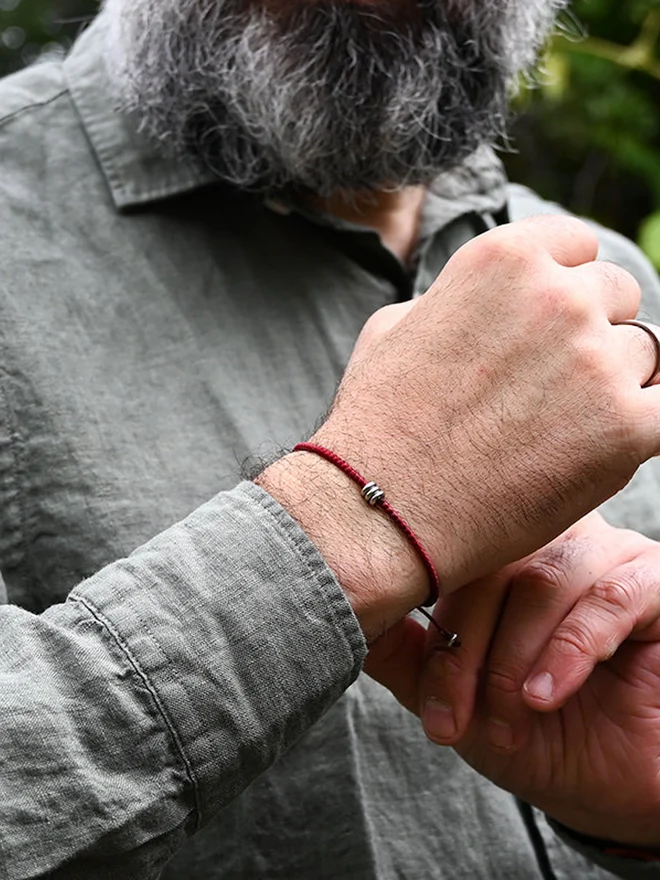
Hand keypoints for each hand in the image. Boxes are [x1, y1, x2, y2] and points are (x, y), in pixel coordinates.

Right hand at [260, 215, 659, 639]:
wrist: (380, 508)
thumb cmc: (379, 423)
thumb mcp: (398, 325)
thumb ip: (460, 296)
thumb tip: (494, 302)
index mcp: (504, 259)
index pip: (581, 246)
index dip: (569, 285)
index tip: (554, 323)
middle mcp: (558, 296)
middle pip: (618, 297)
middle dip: (592, 334)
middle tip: (550, 387)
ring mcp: (596, 360)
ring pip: (645, 356)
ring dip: (614, 385)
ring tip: (556, 430)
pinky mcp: (626, 428)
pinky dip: (646, 425)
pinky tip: (611, 443)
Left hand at [420, 513, 659, 846]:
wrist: (623, 786)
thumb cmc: (543, 736)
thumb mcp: (462, 702)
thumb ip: (407, 656)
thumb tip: (341, 612)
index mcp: (499, 557)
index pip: (445, 563)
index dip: (431, 635)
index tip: (434, 715)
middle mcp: (547, 541)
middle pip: (486, 562)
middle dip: (466, 651)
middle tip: (462, 721)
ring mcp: (603, 553)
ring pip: (539, 578)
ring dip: (516, 659)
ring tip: (516, 716)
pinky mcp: (652, 578)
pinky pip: (606, 597)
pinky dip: (570, 650)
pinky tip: (549, 694)